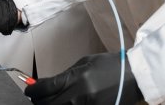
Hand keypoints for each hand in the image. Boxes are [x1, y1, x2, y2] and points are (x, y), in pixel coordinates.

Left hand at [24, 52, 142, 104]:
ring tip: (50, 101)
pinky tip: (64, 104)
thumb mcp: (85, 63)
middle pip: (46, 104)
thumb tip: (46, 84)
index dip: (32, 90)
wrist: (134, 77)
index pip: (44, 89)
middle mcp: (79, 96)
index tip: (30, 89)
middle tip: (37, 97)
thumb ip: (65, 75)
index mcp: (77, 78)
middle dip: (38, 100)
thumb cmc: (111, 66)